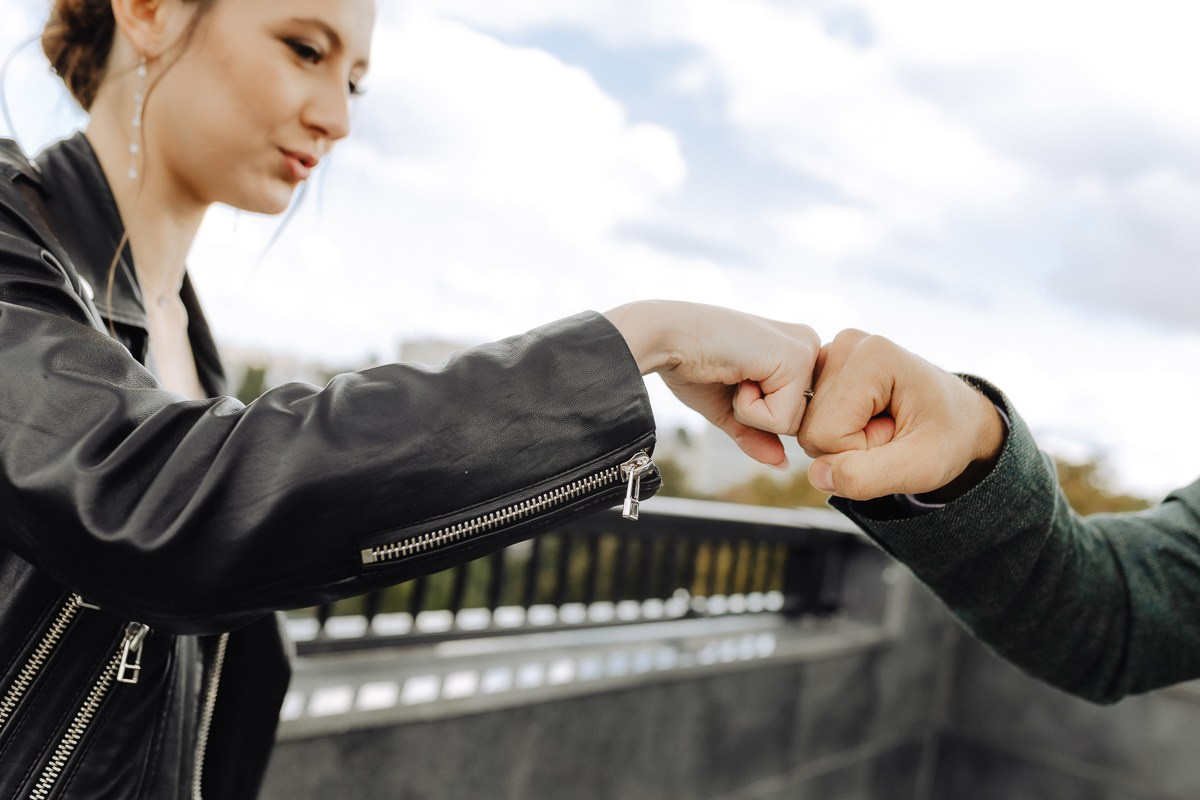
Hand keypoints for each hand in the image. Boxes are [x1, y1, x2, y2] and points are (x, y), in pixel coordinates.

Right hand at [604, 300, 819, 467]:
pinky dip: (748, 409)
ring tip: (734, 375)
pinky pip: (780, 419)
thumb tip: (782, 464)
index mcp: (795, 351)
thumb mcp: (730, 408)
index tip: (734, 379)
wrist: (666, 337)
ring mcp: (805, 350)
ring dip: (751, 411)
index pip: (794, 413)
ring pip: (792, 424)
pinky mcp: (796, 359)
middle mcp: (807, 345)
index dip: (758, 414)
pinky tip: (737, 374)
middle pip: (798, 421)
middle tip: (733, 378)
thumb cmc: (692, 364)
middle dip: (758, 415)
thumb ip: (758, 435)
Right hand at [797, 329, 1003, 500]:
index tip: (897, 434)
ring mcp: (833, 353)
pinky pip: (809, 418)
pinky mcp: (825, 366)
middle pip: (811, 428)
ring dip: (844, 439)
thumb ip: (868, 477)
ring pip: (807, 425)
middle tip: (892, 430)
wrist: (961, 417)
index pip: (826, 434)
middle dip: (851, 445)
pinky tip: (867, 418)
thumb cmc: (948, 437)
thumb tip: (816, 475)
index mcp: (872, 357)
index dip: (860, 451)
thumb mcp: (921, 468)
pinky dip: (836, 430)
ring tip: (884, 424)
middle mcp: (847, 344)